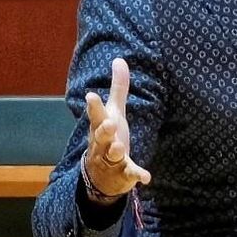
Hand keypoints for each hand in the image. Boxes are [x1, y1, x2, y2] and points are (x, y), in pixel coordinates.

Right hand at [82, 58, 150, 202]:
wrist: (101, 175)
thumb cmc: (108, 136)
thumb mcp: (114, 112)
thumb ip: (118, 88)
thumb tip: (119, 59)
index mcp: (101, 126)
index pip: (96, 115)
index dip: (93, 106)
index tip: (90, 95)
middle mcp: (102, 143)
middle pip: (101, 136)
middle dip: (104, 130)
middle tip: (109, 123)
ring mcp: (111, 159)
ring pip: (111, 155)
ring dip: (114, 151)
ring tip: (118, 147)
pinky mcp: (123, 173)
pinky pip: (130, 174)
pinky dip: (137, 174)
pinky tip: (146, 177)